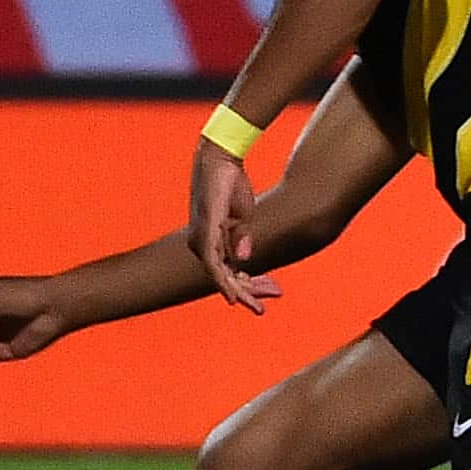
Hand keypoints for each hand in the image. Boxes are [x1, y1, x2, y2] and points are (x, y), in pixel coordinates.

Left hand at [186, 141, 277, 313]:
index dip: (249, 284)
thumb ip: (241, 239)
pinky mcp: (206, 233)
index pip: (230, 271)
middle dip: (247, 294)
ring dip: (240, 292)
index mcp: (211, 241)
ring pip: (220, 276)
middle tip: (262, 309)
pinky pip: (215, 265)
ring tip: (255, 307)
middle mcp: (202, 245)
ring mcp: (202, 240)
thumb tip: (243, 261)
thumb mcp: (241, 217)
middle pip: (225, 278)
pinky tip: (233, 295)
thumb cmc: (230, 185)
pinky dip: (224, 281)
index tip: (268, 294)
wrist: (221, 160)